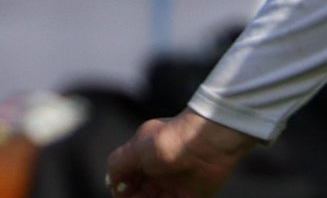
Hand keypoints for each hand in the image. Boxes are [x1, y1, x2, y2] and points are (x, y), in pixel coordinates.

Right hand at [104, 109, 258, 197]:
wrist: (208, 142)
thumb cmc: (170, 141)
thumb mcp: (134, 148)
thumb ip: (117, 164)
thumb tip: (112, 182)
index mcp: (146, 157)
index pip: (128, 179)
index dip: (121, 190)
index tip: (120, 193)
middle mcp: (160, 172)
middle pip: (140, 193)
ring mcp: (175, 184)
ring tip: (149, 197)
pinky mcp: (190, 196)